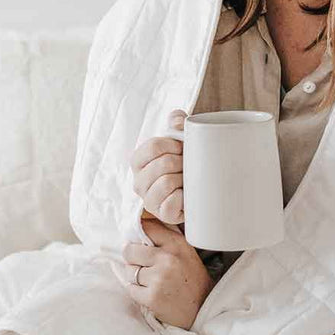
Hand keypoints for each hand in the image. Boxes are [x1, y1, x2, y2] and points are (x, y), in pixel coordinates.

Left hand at [122, 217, 212, 328]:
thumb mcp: (186, 252)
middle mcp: (167, 259)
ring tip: (150, 281)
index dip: (138, 236)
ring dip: (135, 276)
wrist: (203, 308)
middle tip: (143, 265)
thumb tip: (142, 226)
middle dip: (133, 258)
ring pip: (129, 270)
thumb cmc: (193, 279)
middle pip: (130, 250)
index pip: (146, 229)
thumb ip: (166, 239)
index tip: (140, 243)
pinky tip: (150, 292)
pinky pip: (131, 289)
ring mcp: (158, 278)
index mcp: (176, 244)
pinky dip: (137, 291)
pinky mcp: (152, 297)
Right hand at [130, 108, 186, 224]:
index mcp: (138, 161)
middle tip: (187, 164)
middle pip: (163, 164)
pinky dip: (183, 197)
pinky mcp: (162, 214)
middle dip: (181, 162)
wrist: (196, 191)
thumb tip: (177, 120)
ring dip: (183, 178)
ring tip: (187, 179)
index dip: (172, 144)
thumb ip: (177, 124)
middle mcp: (138, 181)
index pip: (152, 147)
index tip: (182, 146)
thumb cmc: (183, 163)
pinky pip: (172, 202)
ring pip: (167, 182)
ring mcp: (149, 200)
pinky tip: (186, 195)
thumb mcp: (180, 141)